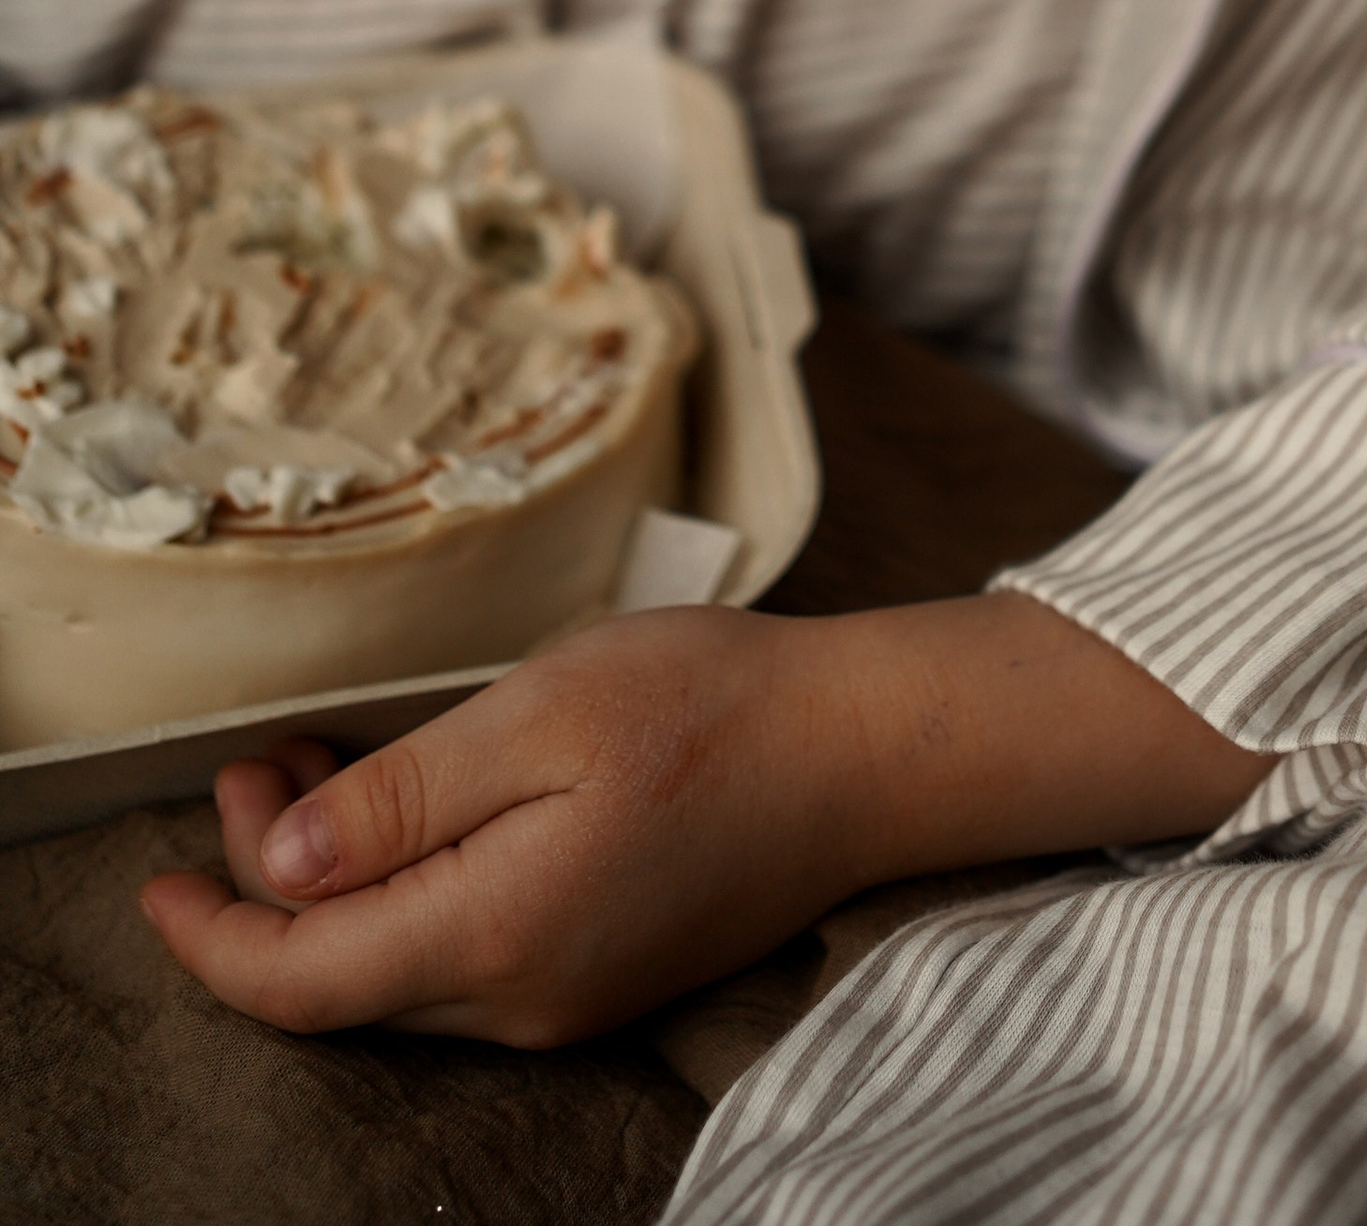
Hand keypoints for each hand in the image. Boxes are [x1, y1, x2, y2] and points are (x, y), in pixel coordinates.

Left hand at [140, 608, 881, 1044]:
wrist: (867, 754)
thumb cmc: (714, 707)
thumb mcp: (541, 714)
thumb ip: (403, 799)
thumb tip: (280, 865)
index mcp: (493, 933)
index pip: (301, 978)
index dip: (212, 939)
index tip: (158, 877)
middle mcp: (521, 999)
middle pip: (343, 981)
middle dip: (268, 887)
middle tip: (255, 768)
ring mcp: (568, 998)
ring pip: (402, 972)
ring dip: (337, 887)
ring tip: (318, 771)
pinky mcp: (603, 974)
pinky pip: (465, 961)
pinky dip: (408, 895)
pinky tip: (415, 812)